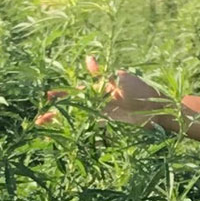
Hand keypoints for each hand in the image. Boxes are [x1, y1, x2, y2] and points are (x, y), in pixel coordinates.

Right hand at [35, 56, 168, 127]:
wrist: (160, 110)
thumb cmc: (142, 90)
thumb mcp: (120, 80)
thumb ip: (101, 74)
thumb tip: (88, 59)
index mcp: (98, 92)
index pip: (74, 93)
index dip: (60, 95)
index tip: (47, 96)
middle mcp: (97, 106)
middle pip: (71, 110)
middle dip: (55, 115)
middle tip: (39, 120)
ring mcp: (101, 120)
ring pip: (76, 123)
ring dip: (62, 128)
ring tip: (47, 132)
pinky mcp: (109, 131)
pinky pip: (89, 135)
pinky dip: (78, 138)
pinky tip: (66, 142)